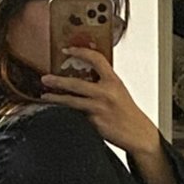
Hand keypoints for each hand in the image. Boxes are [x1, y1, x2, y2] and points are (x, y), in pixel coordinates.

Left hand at [40, 45, 159, 156]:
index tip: (67, 50)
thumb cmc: (127, 113)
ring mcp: (99, 109)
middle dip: (58, 81)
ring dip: (56, 98)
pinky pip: (77, 116)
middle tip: (46, 78)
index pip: (96, 59)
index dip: (80, 52)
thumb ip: (104, 82)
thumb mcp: (119, 91)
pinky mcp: (95, 123)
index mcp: (113, 81)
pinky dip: (66, 114)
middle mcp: (106, 93)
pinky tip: (57, 113)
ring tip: (45, 96)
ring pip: (72, 102)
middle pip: (76, 83)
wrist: (138, 133)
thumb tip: (85, 76)